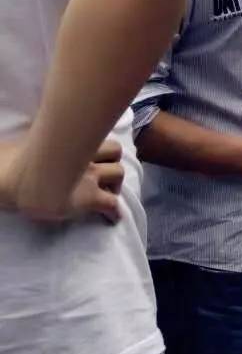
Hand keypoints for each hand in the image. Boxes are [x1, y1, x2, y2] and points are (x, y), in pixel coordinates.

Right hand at [0, 138, 126, 222]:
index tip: (99, 154)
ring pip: (118, 172)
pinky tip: (112, 218)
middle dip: (112, 162)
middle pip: (115, 151)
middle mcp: (84, 157)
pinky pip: (112, 204)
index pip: (95, 135)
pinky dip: (114, 211)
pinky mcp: (89, 198)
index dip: (99, 146)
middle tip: (104, 176)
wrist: (11, 181)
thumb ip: (42, 145)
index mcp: (69, 144)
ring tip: (107, 192)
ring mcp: (89, 176)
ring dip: (115, 182)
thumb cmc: (11, 163)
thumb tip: (33, 144)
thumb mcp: (28, 147)